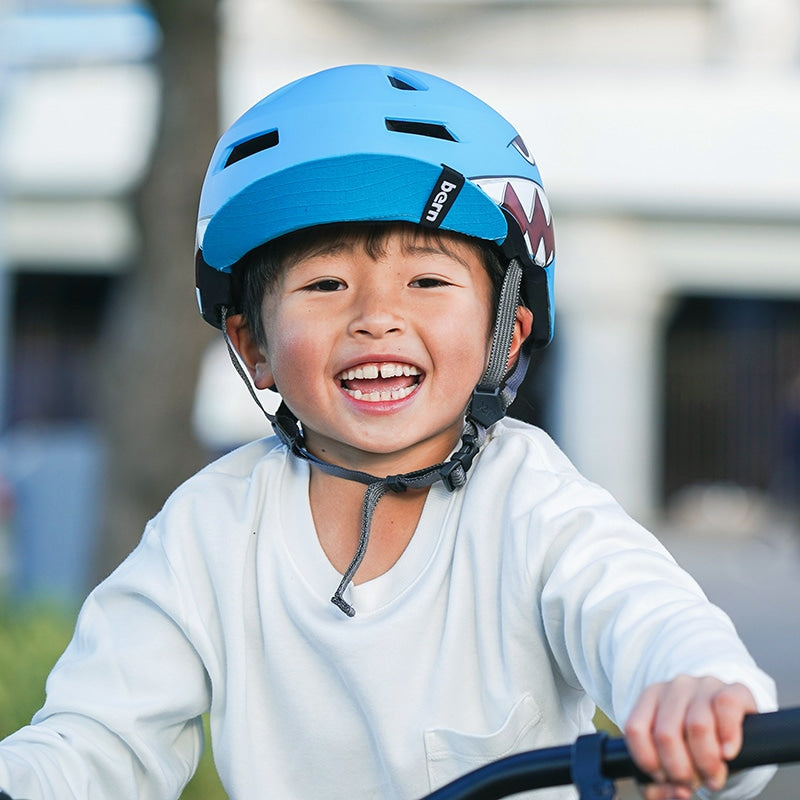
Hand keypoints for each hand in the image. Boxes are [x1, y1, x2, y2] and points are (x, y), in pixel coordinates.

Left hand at [624, 676, 756, 799]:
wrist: (730, 715)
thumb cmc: (694, 737)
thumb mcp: (672, 752)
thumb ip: (661, 778)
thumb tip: (667, 795)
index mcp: (651, 697)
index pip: (635, 729)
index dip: (648, 762)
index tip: (663, 779)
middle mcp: (674, 687)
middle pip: (666, 734)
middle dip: (679, 770)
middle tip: (691, 784)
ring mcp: (703, 685)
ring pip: (697, 726)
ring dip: (706, 763)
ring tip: (712, 777)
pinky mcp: (734, 689)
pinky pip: (726, 707)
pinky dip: (728, 737)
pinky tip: (728, 754)